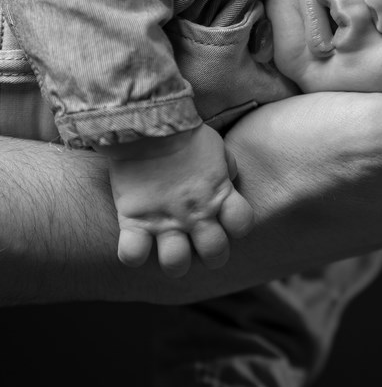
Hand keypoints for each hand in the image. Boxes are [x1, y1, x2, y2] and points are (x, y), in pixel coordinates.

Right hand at [109, 124, 253, 278]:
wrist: (146, 122)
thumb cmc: (183, 132)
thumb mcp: (215, 147)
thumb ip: (226, 167)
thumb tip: (230, 178)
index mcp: (219, 194)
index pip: (242, 224)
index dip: (236, 225)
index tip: (224, 218)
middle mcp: (195, 213)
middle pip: (215, 254)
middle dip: (211, 254)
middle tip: (199, 244)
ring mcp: (164, 219)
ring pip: (176, 264)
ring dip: (174, 261)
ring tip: (169, 248)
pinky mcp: (133, 219)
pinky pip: (132, 255)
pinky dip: (133, 255)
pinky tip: (136, 244)